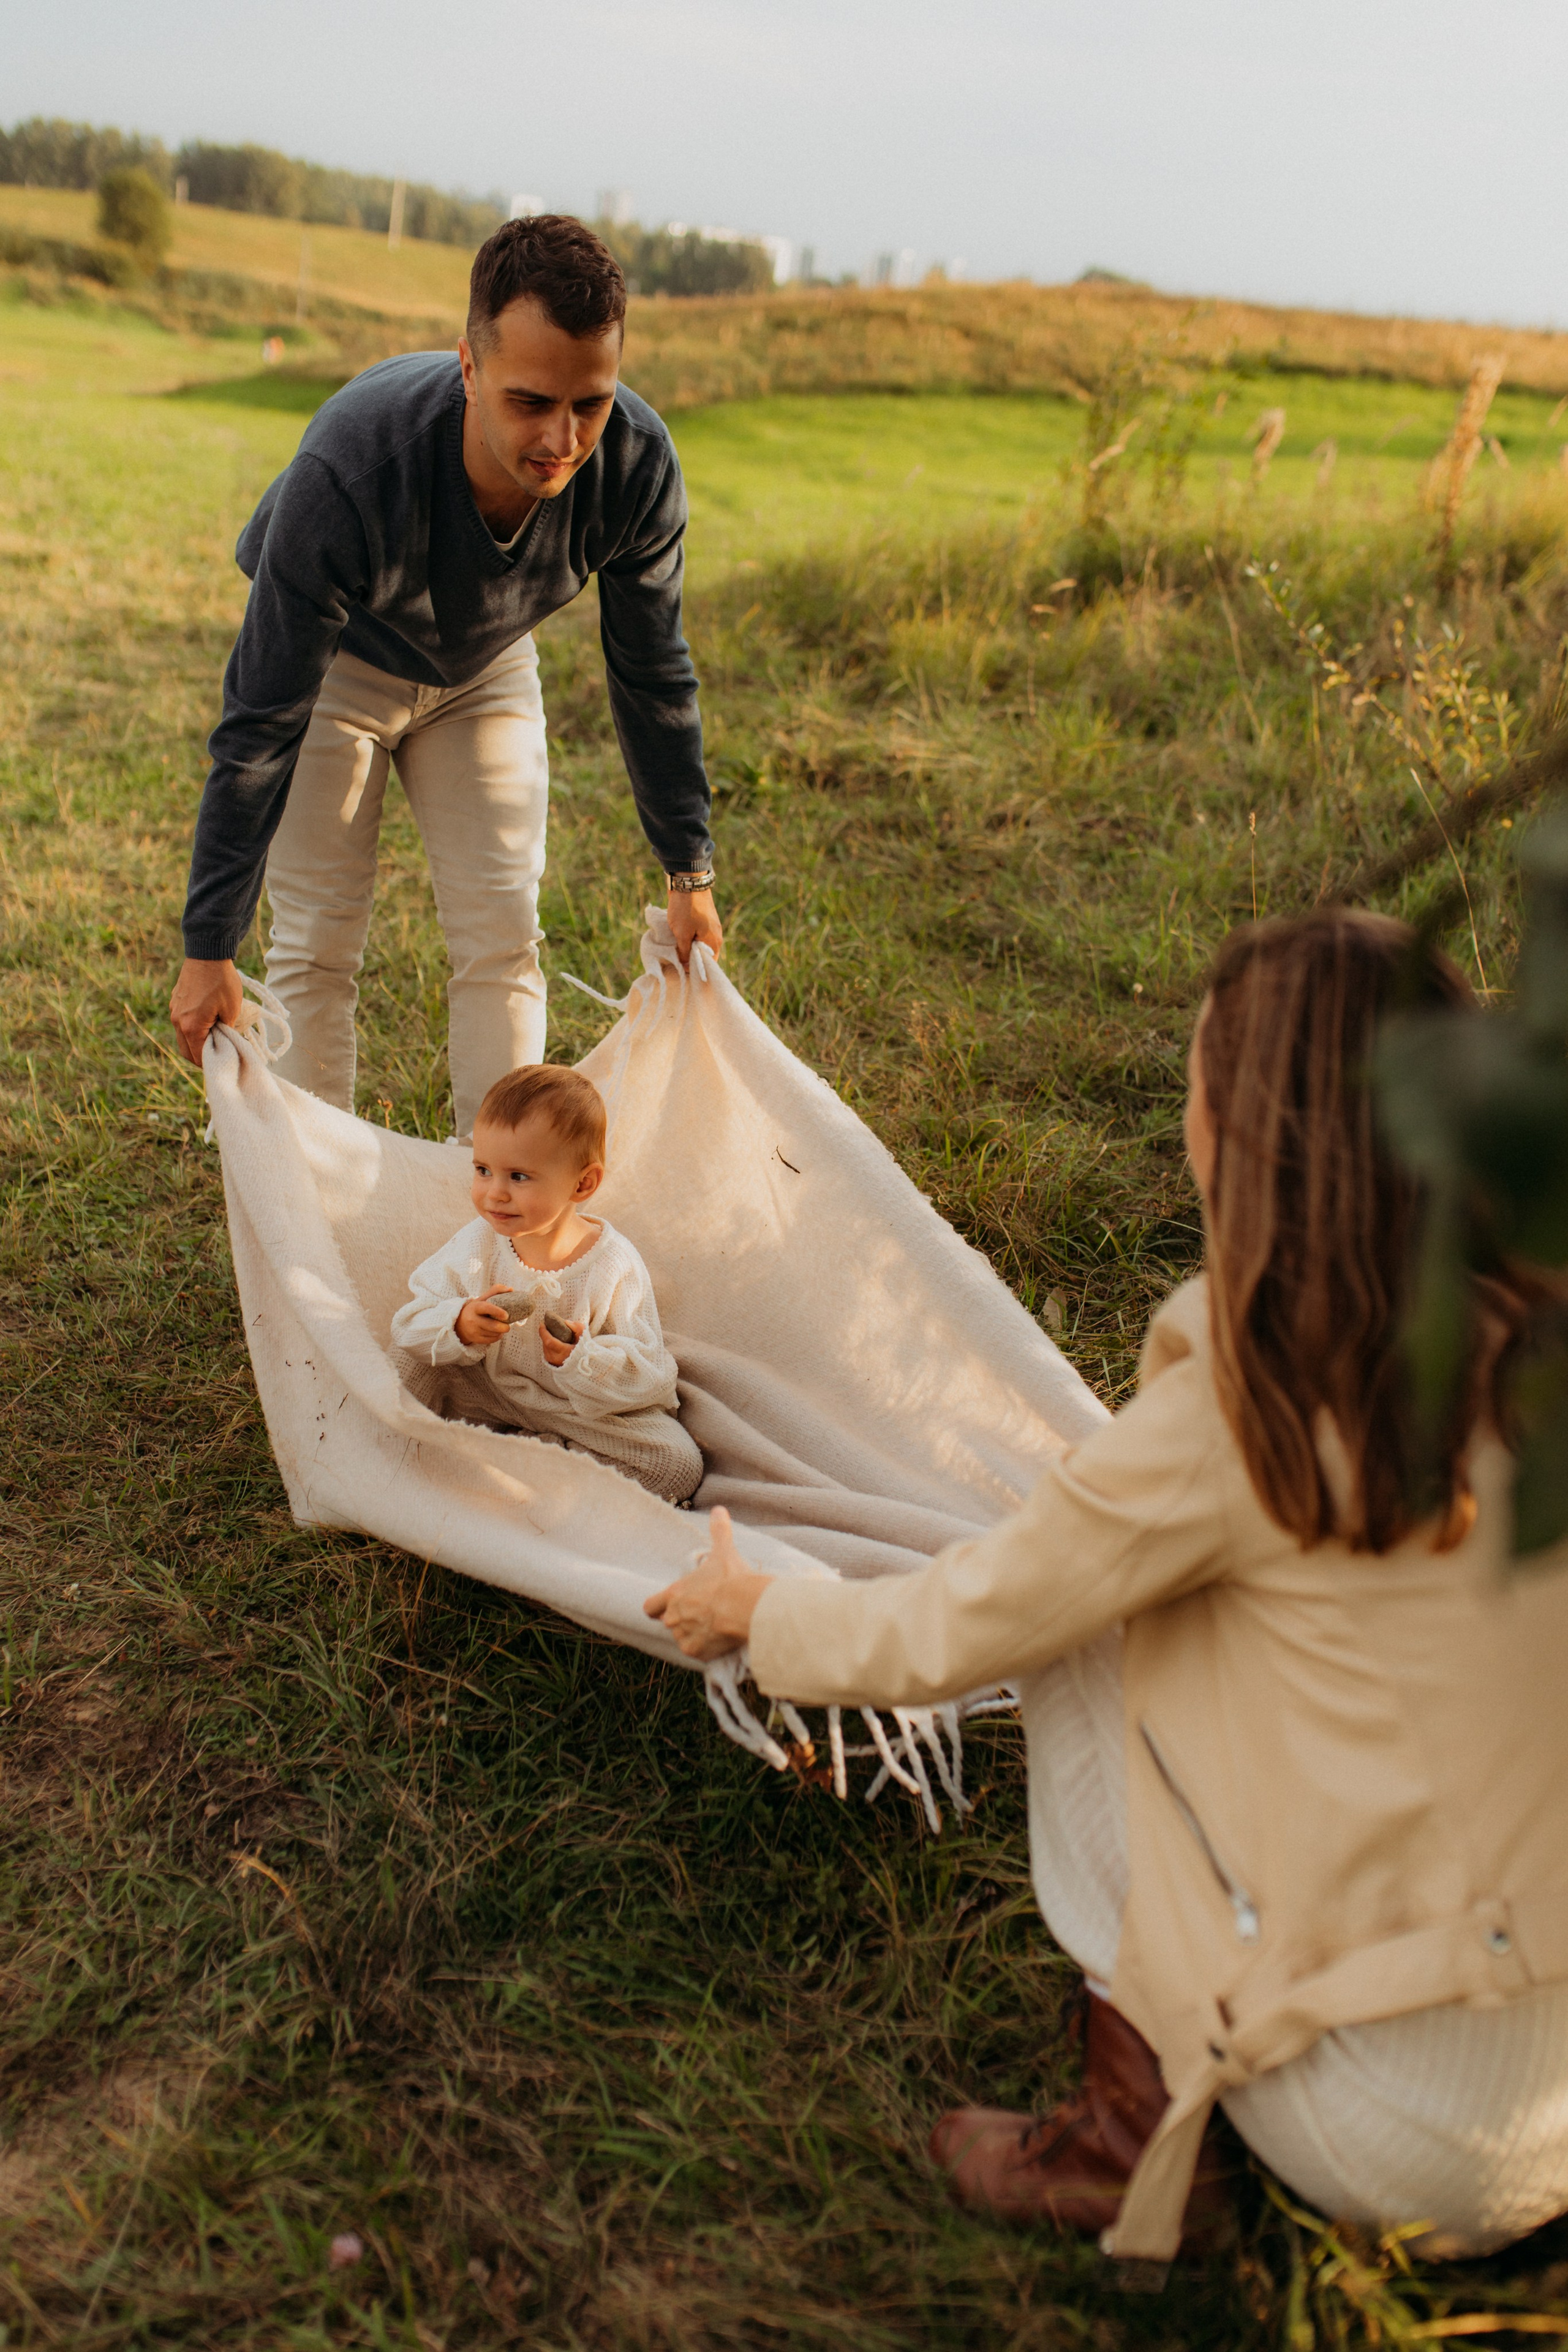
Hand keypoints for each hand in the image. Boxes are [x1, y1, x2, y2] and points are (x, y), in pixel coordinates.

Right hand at [171, 957, 242, 1064]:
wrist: (207, 953)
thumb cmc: (222, 981)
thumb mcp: (232, 1009)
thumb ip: (226, 1030)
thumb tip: (224, 1041)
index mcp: (190, 1027)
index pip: (197, 1057)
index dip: (211, 1063)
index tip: (224, 1061)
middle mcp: (177, 1021)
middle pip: (186, 1051)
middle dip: (202, 1057)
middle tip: (219, 1054)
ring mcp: (174, 1010)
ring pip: (182, 1037)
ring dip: (196, 1042)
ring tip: (215, 1037)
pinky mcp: (175, 1001)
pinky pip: (181, 1022)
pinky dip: (191, 1028)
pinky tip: (207, 1022)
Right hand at [455, 1285, 511, 1347]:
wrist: (460, 1323)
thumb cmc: (476, 1309)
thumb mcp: (482, 1298)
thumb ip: (496, 1291)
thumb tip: (511, 1289)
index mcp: (475, 1307)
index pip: (487, 1308)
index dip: (497, 1311)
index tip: (506, 1315)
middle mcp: (473, 1320)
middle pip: (492, 1325)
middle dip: (504, 1327)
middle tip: (508, 1325)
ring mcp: (474, 1331)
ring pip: (493, 1333)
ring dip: (501, 1331)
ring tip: (502, 1327)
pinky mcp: (476, 1339)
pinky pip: (491, 1340)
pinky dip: (497, 1336)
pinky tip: (497, 1332)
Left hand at [540, 1316, 582, 1366]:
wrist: (582, 1365)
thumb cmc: (583, 1350)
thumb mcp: (584, 1337)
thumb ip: (577, 1328)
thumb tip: (566, 1322)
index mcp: (564, 1352)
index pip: (549, 1341)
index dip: (543, 1332)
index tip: (543, 1323)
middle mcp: (555, 1358)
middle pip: (546, 1342)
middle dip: (546, 1333)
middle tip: (550, 1326)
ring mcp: (552, 1361)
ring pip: (545, 1347)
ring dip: (547, 1339)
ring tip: (554, 1335)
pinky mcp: (550, 1363)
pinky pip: (546, 1351)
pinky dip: (549, 1345)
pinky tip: (555, 1342)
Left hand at [644, 1505, 772, 1659]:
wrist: (745, 1606)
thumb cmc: (731, 1578)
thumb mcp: (724, 1551)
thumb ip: (719, 1531)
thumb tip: (719, 1510)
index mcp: (674, 1594)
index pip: (650, 1606)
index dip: (657, 1607)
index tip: (667, 1606)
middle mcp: (673, 1616)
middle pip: (668, 1622)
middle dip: (682, 1618)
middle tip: (702, 1612)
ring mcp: (683, 1635)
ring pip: (683, 1637)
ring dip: (694, 1633)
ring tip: (715, 1625)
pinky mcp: (696, 1651)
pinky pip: (697, 1651)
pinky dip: (705, 1648)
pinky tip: (719, 1639)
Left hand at [666, 886, 722, 966]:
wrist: (688, 882)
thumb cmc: (686, 910)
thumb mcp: (682, 934)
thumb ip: (684, 953)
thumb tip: (686, 967)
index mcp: (714, 942)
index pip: (709, 964)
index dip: (696, 971)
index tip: (683, 974)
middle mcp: (716, 936)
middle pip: (704, 955)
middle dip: (691, 960)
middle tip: (676, 965)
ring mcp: (711, 926)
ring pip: (700, 945)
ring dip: (689, 949)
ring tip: (676, 953)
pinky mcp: (705, 919)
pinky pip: (698, 935)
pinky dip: (690, 939)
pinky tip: (679, 940)